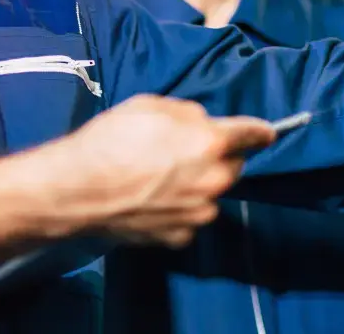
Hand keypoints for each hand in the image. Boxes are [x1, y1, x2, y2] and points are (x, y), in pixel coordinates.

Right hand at [54, 95, 275, 247]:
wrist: (77, 189)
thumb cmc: (110, 140)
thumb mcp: (151, 105)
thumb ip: (188, 114)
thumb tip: (203, 124)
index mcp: (211, 143)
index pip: (253, 134)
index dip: (260, 132)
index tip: (266, 133)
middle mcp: (214, 181)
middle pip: (232, 166)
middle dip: (218, 157)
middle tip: (186, 151)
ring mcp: (199, 214)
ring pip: (211, 194)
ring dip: (198, 185)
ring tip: (160, 178)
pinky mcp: (180, 237)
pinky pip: (189, 217)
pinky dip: (179, 209)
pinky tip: (151, 200)